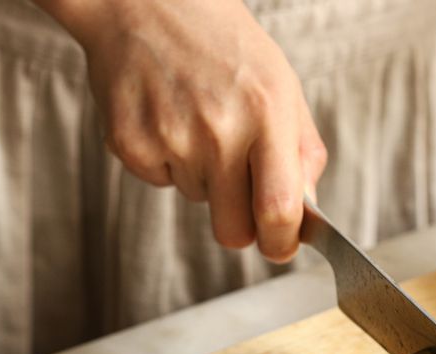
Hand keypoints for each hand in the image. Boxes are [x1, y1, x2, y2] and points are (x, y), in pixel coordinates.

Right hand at [36, 0, 326, 262]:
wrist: (143, 1)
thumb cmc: (221, 44)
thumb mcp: (281, 84)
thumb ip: (302, 152)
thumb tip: (305, 211)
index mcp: (265, 112)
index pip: (278, 210)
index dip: (282, 243)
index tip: (281, 246)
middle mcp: (217, 130)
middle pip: (233, 232)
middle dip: (241, 226)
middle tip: (237, 194)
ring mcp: (170, 139)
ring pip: (198, 201)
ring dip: (203, 176)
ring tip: (197, 121)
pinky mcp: (130, 145)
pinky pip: (162, 182)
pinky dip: (169, 161)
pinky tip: (168, 118)